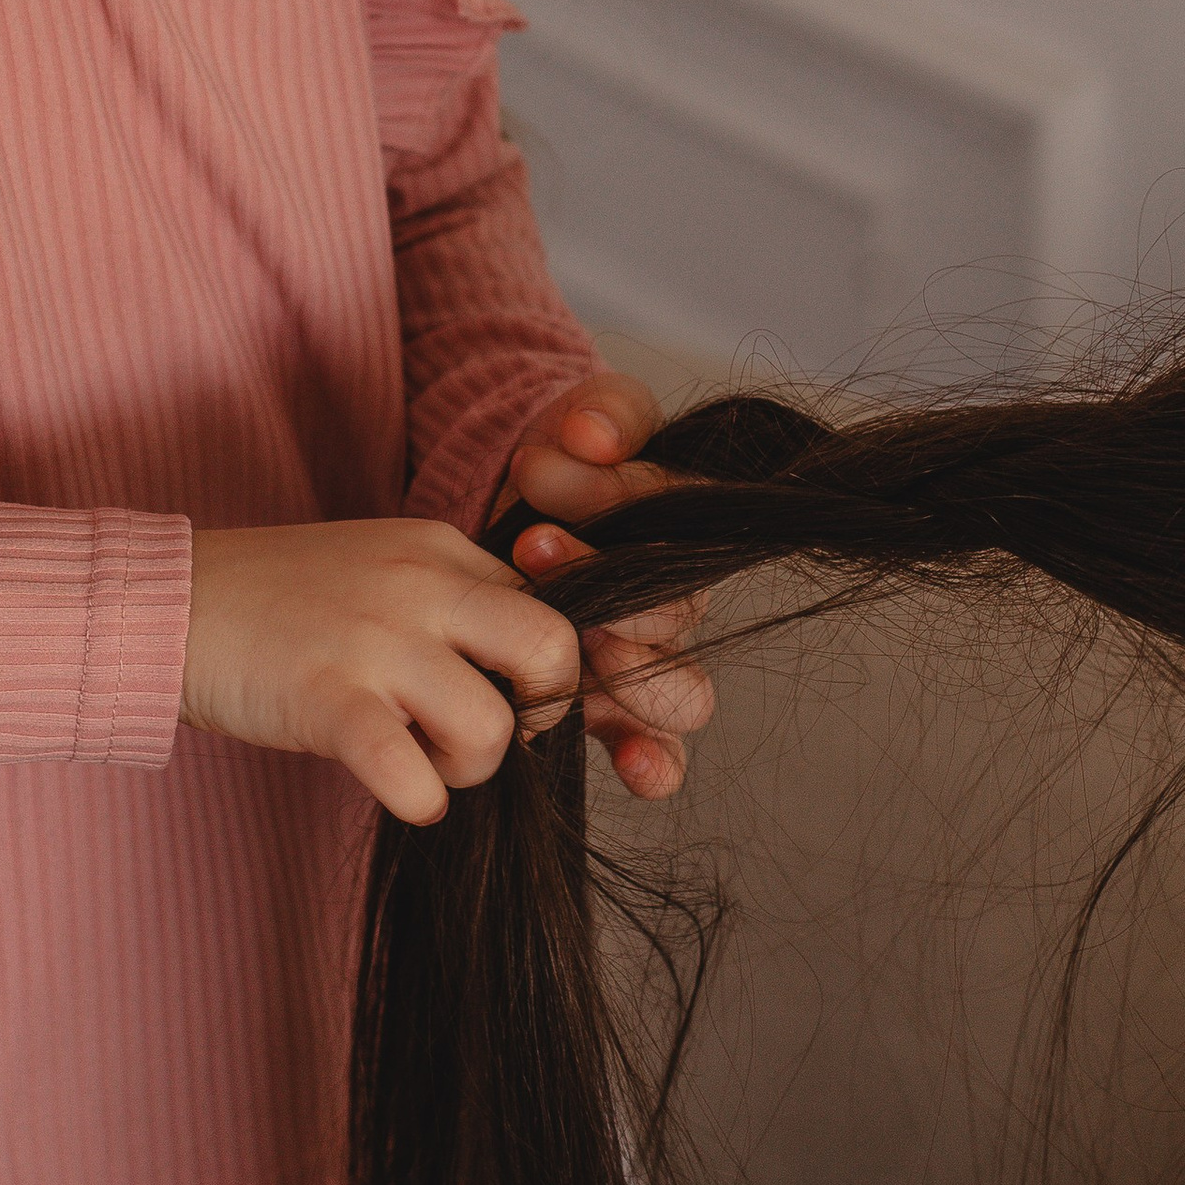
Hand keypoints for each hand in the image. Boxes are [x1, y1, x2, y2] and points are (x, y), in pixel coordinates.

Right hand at [182, 519, 583, 828]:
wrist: (167, 603)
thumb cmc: (278, 599)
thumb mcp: (381, 568)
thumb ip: (450, 602)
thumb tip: (519, 673)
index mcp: (441, 549)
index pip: (551, 608)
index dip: (545, 673)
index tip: (510, 701)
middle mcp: (420, 584)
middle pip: (552, 649)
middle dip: (542, 712)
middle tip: (490, 735)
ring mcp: (374, 639)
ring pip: (491, 726)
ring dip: (469, 768)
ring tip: (426, 764)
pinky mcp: (325, 697)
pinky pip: (406, 772)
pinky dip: (419, 800)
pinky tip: (401, 794)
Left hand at [504, 372, 715, 803]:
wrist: (501, 513)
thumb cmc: (559, 463)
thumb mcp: (581, 423)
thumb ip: (603, 417)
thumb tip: (593, 434)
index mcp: (683, 526)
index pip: (677, 529)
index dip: (612, 524)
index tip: (533, 515)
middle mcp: (673, 599)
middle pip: (679, 620)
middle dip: (617, 607)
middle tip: (545, 576)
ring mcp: (643, 656)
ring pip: (681, 692)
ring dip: (631, 682)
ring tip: (576, 662)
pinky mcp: (605, 700)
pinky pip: (654, 743)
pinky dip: (654, 760)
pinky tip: (635, 766)